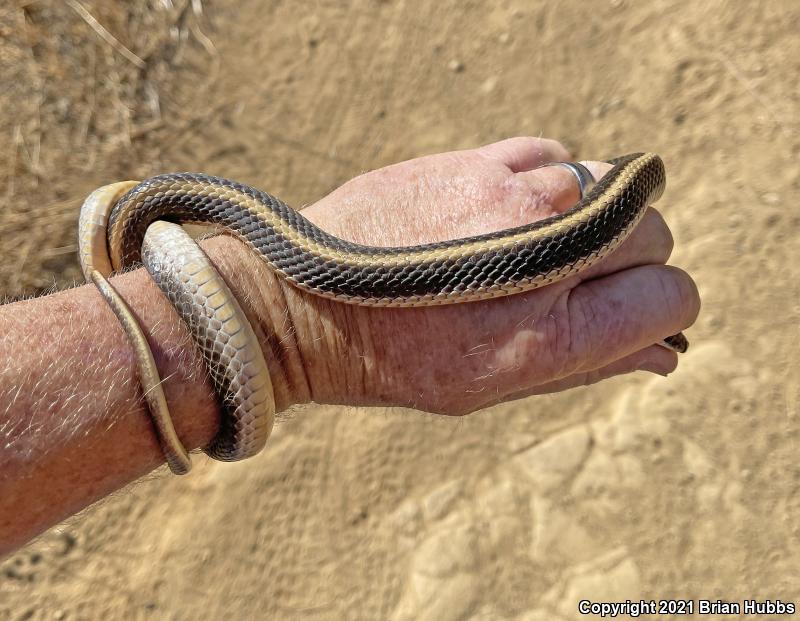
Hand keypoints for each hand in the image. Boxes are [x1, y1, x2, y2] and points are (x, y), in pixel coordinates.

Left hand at [222, 137, 699, 414]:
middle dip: (636, 259)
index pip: (670, 298)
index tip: (641, 306)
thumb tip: (666, 355)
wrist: (303, 302)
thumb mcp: (493, 388)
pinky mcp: (474, 159)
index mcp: (548, 338)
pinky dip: (552, 181)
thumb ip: (588, 367)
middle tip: (587, 277)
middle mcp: (540, 260)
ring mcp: (509, 200)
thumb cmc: (397, 359)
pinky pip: (557, 154)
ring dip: (593, 217)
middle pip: (653, 234)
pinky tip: (514, 208)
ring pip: (614, 188)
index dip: (665, 306)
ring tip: (540, 243)